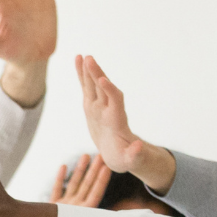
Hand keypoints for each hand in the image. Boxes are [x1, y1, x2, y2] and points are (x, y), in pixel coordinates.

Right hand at [36, 155, 111, 216]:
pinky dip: (61, 178)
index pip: (95, 194)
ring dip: (80, 170)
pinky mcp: (54, 207)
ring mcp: (66, 206)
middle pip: (88, 185)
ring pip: (74, 184)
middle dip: (94, 170)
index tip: (108, 167)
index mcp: (84, 215)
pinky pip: (58, 189)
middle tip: (101, 154)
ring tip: (86, 155)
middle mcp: (77, 208)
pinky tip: (64, 166)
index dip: (101, 180)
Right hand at [75, 56, 176, 193]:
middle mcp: (109, 109)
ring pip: (94, 85)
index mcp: (117, 121)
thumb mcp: (131, 160)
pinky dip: (81, 75)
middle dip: (97, 74)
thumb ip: (135, 155)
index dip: (110, 91)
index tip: (103, 81)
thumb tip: (139, 148)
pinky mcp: (92, 106)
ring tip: (82, 56)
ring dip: (89, 71)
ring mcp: (100, 106)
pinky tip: (77, 59)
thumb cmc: (125, 158)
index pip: (115, 101)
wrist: (119, 152)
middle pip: (103, 89)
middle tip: (89, 59)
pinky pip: (86, 88)